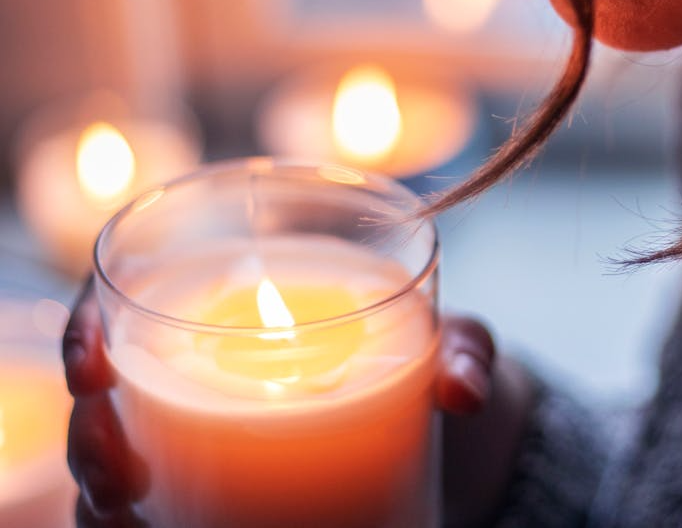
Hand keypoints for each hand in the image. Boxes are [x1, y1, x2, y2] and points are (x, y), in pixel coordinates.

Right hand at [63, 277, 511, 527]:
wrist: (447, 437)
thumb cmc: (432, 364)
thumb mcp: (455, 345)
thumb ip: (466, 350)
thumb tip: (462, 390)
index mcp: (248, 315)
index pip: (136, 303)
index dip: (87, 328)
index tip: (93, 364)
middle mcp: (211, 379)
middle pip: (109, 401)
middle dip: (91, 437)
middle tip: (121, 474)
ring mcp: (209, 446)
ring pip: (117, 467)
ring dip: (100, 496)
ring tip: (130, 516)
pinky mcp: (222, 498)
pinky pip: (158, 515)